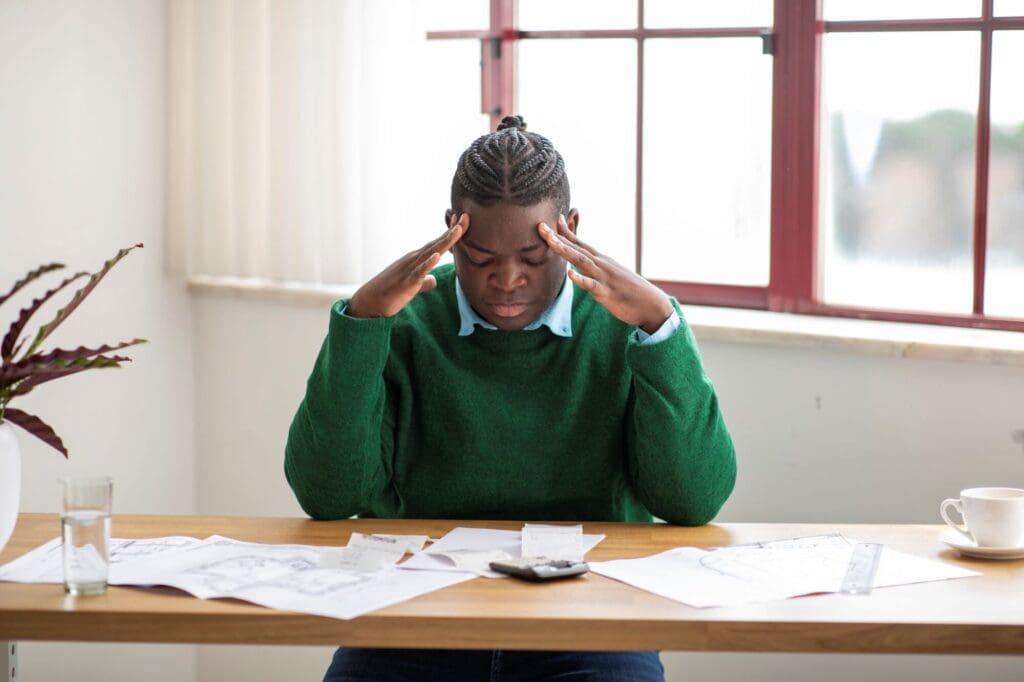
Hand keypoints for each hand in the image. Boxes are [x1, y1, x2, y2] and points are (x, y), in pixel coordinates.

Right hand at [347, 214, 467, 317]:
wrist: (369, 302)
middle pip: (437, 243)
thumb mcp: (412, 287)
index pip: (437, 244)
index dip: (450, 233)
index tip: (462, 220)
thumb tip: (433, 280)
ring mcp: (409, 269)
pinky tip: (436, 257)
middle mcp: (414, 260)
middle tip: (466, 217)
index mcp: (417, 260)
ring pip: (431, 253)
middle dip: (453, 231)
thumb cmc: (390, 294)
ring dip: (445, 242)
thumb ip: (424, 282)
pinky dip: (428, 264)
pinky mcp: (406, 282)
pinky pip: (418, 272)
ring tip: (458, 230)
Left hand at [539, 216, 673, 333]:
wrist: (652, 305)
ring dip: (565, 251)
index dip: (565, 232)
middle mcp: (602, 264)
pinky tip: (570, 274)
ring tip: (550, 241)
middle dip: (557, 237)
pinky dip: (581, 279)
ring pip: (581, 262)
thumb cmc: (630, 291)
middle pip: (576, 248)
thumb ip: (596, 269)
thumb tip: (583, 266)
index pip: (580, 243)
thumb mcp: (611, 275)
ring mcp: (604, 278)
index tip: (553, 219)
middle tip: (540, 226)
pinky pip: (592, 286)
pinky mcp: (607, 293)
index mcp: (601, 261)